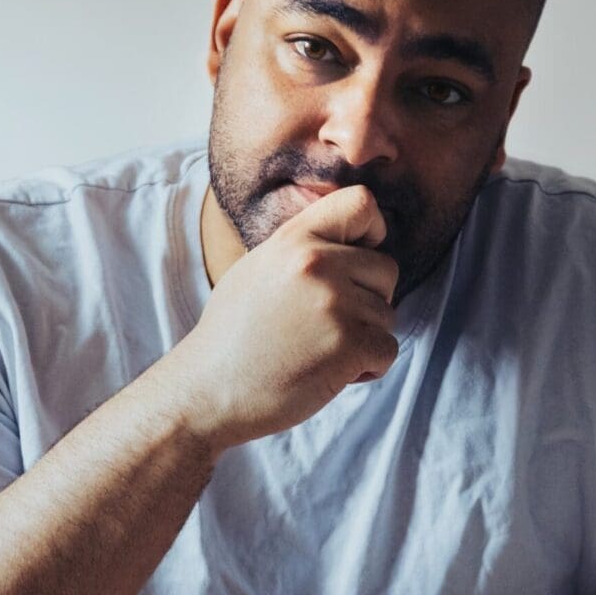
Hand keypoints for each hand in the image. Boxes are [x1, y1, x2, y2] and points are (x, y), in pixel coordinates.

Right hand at [175, 184, 399, 448]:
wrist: (207, 391)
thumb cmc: (232, 336)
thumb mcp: (259, 269)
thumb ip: (302, 248)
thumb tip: (348, 240)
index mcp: (294, 239)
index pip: (361, 203)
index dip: (373, 231)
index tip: (358, 258)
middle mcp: (317, 263)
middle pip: (386, 269)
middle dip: (369, 300)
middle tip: (328, 326)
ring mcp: (335, 302)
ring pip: (388, 315)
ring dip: (364, 339)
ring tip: (318, 352)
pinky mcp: (349, 343)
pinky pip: (387, 350)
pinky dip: (367, 368)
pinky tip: (328, 373)